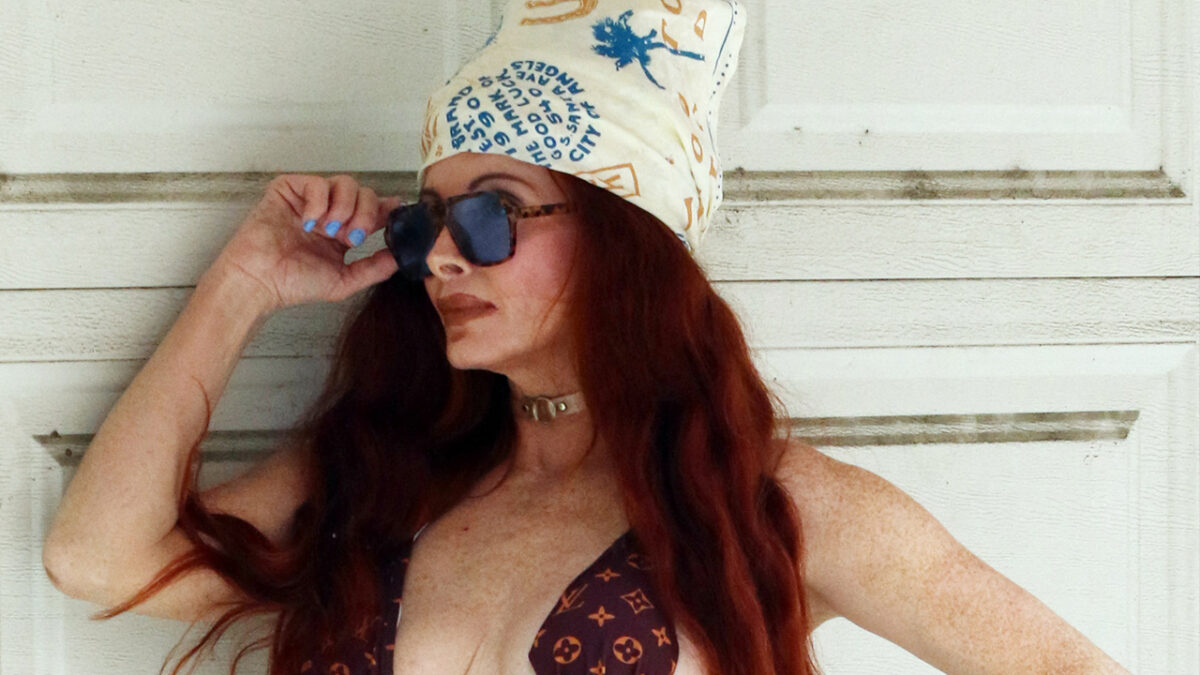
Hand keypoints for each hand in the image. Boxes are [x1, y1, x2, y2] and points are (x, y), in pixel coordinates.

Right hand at [207, 174, 402, 312]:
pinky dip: (319, 202)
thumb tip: (400, 257)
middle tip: (353, 236)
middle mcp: (330, 212)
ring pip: (345, 183)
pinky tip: (310, 223)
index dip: (387, 209)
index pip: (373, 211)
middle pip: (364, 193)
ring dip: (345, 206)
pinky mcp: (289, 190)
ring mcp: (310, 200)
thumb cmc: (294, 282)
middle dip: (365, 213)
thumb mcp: (343, 281)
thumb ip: (373, 269)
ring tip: (330, 230)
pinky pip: (316, 182)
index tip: (397, 212)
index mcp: (343, 231)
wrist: (260, 280)